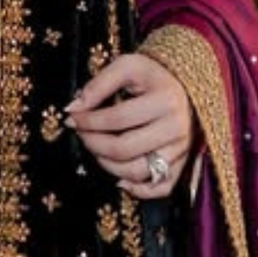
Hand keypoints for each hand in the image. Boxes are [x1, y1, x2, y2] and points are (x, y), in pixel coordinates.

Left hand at [65, 52, 193, 199]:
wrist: (185, 85)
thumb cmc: (152, 75)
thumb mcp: (127, 66)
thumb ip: (99, 85)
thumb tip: (73, 108)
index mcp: (165, 101)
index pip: (117, 119)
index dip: (88, 121)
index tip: (72, 117)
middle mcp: (176, 128)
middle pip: (124, 149)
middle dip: (94, 143)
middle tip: (81, 134)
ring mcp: (180, 149)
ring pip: (137, 171)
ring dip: (108, 165)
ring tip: (96, 149)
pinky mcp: (182, 163)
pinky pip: (160, 188)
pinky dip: (137, 189)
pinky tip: (119, 178)